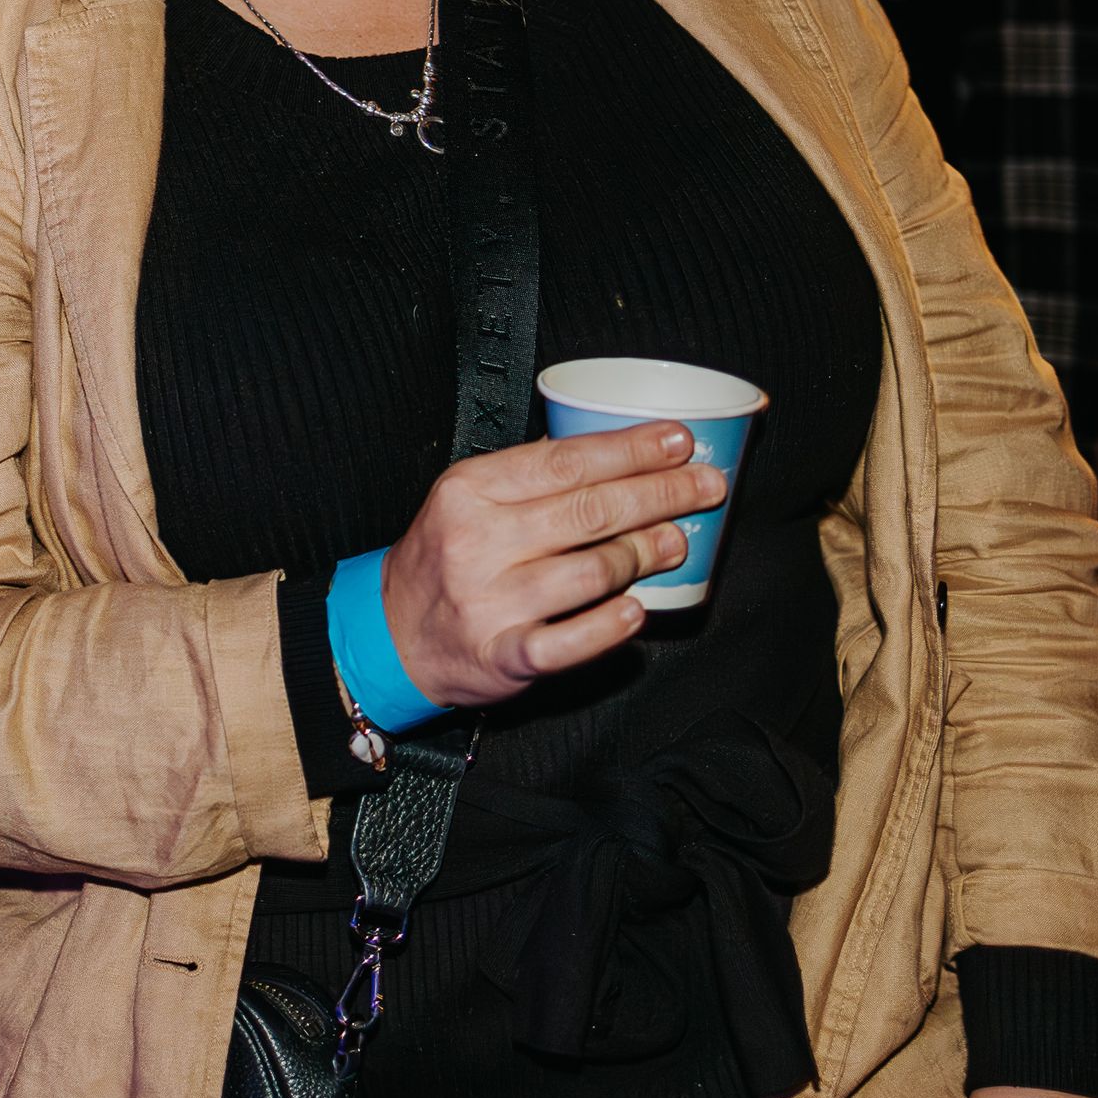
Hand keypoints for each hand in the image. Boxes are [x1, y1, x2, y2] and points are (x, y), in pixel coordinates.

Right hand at [377, 423, 720, 710]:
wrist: (392, 633)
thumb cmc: (442, 558)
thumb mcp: (465, 497)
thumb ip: (526, 475)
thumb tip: (613, 451)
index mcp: (470, 490)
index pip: (566, 461)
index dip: (631, 450)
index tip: (678, 442)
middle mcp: (477, 542)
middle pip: (589, 511)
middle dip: (660, 495)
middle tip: (705, 486)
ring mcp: (489, 602)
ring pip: (590, 572)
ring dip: (645, 554)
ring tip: (676, 541)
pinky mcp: (502, 656)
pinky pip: (568, 642)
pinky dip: (609, 626)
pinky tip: (637, 611)